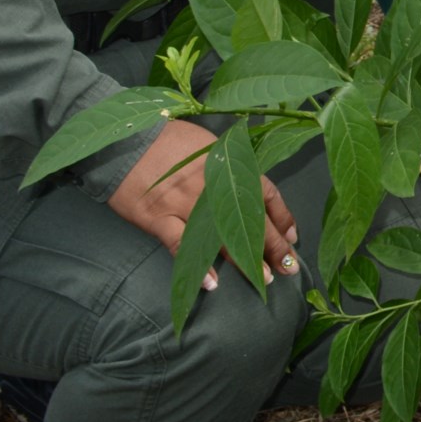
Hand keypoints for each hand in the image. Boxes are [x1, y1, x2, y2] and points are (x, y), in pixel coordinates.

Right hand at [107, 119, 299, 288]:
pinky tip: (212, 283)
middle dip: (273, 246)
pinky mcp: (159, 219)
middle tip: (289, 267)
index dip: (282, 218)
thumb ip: (230, 168)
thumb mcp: (210, 146)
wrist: (128, 138)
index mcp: (229, 166)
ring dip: (245, 260)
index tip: (292, 237)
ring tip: (264, 277)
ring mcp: (186, 206)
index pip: (265, 195)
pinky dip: (198, 266)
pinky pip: (182, 246)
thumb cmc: (170, 139)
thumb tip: (249, 190)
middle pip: (251, 221)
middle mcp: (214, 188)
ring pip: (223, 238)